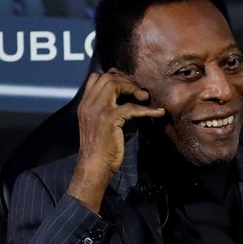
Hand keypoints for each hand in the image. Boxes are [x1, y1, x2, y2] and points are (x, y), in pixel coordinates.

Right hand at [67, 70, 164, 211]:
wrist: (93, 166)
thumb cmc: (98, 149)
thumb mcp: (95, 124)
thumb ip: (103, 110)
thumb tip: (121, 101)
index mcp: (84, 104)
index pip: (95, 77)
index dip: (114, 77)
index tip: (127, 85)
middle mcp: (88, 104)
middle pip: (107, 77)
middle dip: (126, 80)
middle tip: (139, 91)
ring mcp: (97, 110)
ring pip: (115, 85)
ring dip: (133, 88)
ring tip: (144, 97)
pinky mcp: (109, 119)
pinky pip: (131, 107)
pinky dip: (147, 109)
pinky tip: (158, 112)